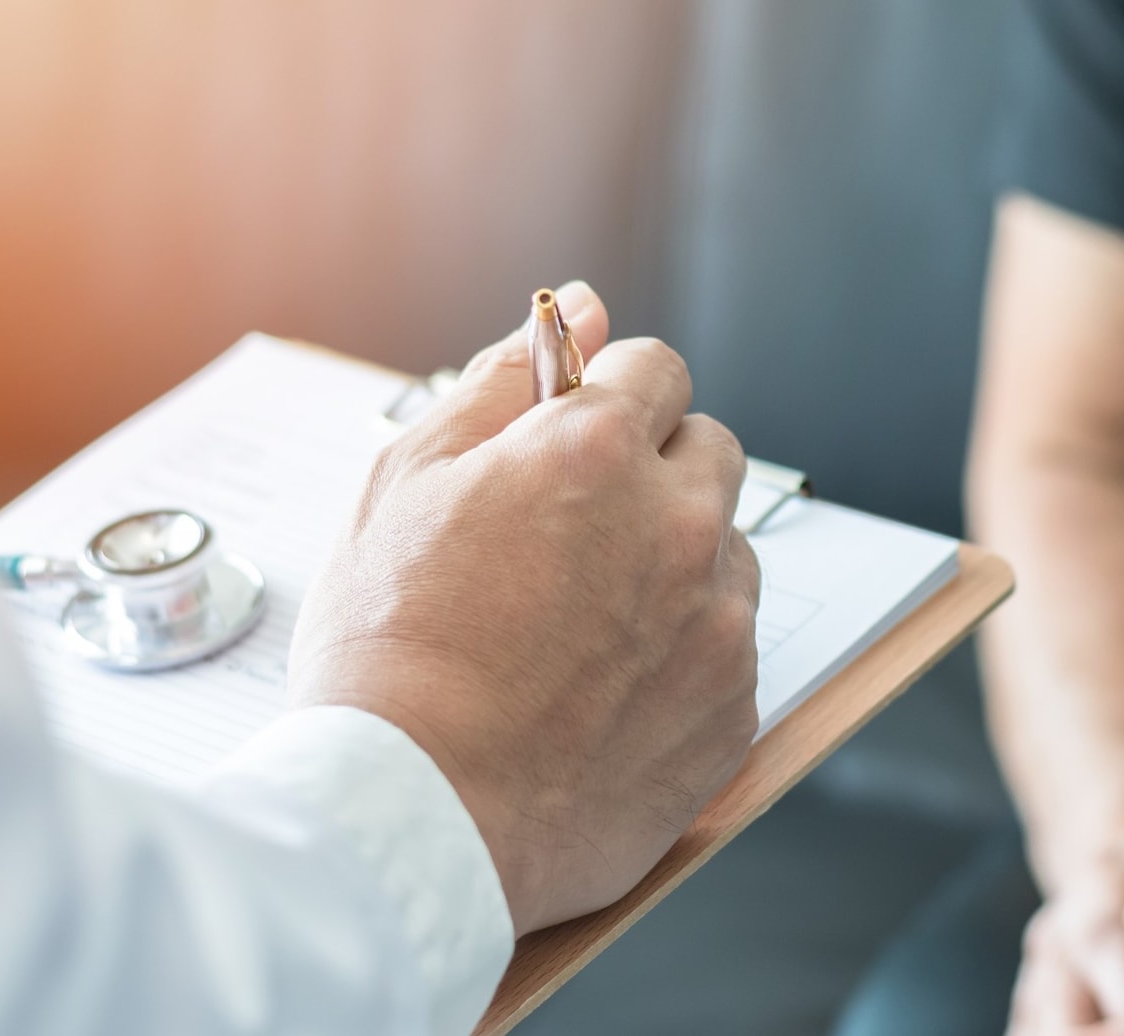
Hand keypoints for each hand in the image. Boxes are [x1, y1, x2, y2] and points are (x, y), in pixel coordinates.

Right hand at [289, 282, 761, 934]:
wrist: (413, 817)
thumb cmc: (388, 653)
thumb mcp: (404, 482)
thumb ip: (502, 381)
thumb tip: (579, 307)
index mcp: (596, 451)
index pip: (655, 369)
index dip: (606, 398)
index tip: (573, 437)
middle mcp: (677, 524)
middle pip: (709, 450)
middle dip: (653, 469)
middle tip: (572, 532)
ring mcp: (716, 621)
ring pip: (727, 548)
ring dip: (676, 560)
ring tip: (580, 623)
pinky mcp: (734, 706)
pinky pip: (730, 644)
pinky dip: (684, 651)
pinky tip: (604, 688)